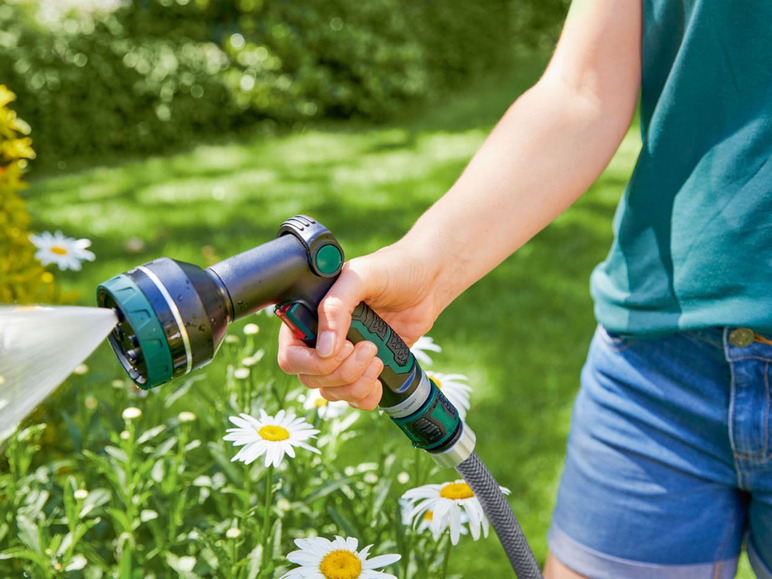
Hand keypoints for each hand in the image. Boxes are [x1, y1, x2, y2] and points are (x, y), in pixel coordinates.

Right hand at [277, 243, 442, 409]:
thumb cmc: (393, 269)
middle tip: (368, 347)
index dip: (312, 362)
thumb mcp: (361, 277)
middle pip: (311, 378)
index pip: (291, 355)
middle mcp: (323, 338)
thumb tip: (324, 349)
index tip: (344, 348)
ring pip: (332, 392)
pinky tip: (378, 380)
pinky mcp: (365, 368)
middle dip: (341, 371)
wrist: (429, 281)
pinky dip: (364, 396)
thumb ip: (336, 307)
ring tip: (377, 357)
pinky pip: (353, 397)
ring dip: (355, 383)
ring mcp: (344, 356)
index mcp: (312, 314)